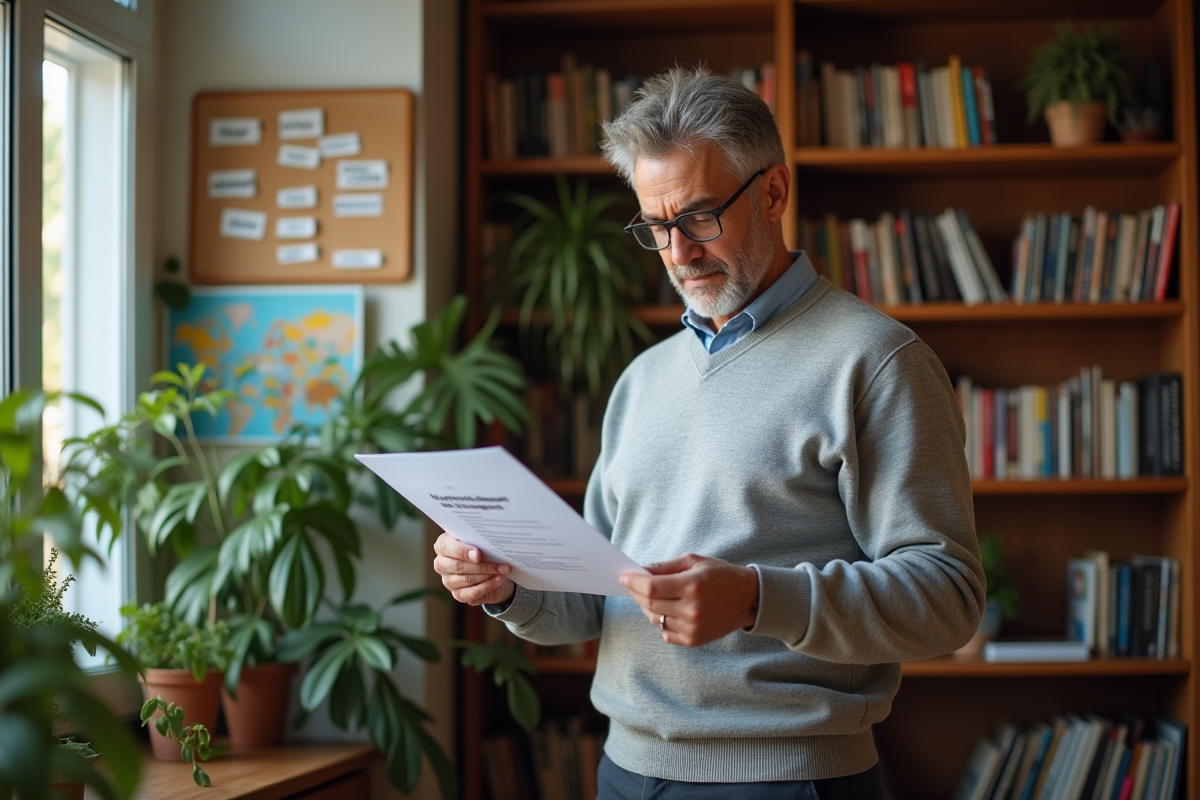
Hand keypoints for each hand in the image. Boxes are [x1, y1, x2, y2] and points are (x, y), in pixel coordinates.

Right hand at [432, 533, 515, 606]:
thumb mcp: (479, 541)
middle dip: (482, 565)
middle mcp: (441, 564)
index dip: (462, 551)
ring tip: (503, 570)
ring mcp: (448, 581)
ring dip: (488, 575)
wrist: (490, 568)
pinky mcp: (458, 595)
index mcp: (442, 546)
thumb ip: (478, 540)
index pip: (446, 547)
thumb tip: (487, 544)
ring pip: (467, 580)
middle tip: (500, 563)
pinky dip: (488, 586)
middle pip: (458, 566)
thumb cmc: (482, 549)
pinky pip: (472, 593)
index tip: (478, 554)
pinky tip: (499, 580)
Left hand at [619, 553, 758, 646]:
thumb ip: (666, 567)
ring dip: (647, 607)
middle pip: (650, 604)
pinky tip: (668, 610)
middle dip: (636, 592)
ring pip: (655, 619)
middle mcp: (691, 609)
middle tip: (632, 585)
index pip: (651, 587)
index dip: (633, 582)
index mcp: (692, 586)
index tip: (624, 577)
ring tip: (651, 597)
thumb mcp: (694, 561)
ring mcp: (692, 627)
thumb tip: (640, 570)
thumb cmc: (720, 575)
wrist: (748, 599)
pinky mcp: (694, 640)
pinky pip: (665, 633)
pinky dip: (662, 622)